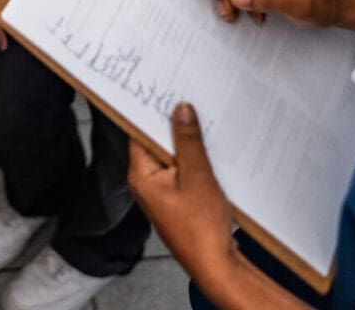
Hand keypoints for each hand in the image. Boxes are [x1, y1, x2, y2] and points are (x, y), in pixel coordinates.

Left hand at [127, 104, 243, 292]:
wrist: (215, 265)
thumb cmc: (201, 227)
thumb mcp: (197, 175)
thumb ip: (188, 141)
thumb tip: (180, 109)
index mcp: (141, 174)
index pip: (138, 132)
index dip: (149, 110)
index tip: (162, 89)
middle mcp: (146, 182)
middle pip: (155, 142)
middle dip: (172, 124)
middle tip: (187, 99)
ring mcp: (161, 193)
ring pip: (171, 157)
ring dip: (186, 143)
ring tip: (202, 121)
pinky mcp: (177, 201)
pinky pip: (182, 171)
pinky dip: (194, 160)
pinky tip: (210, 151)